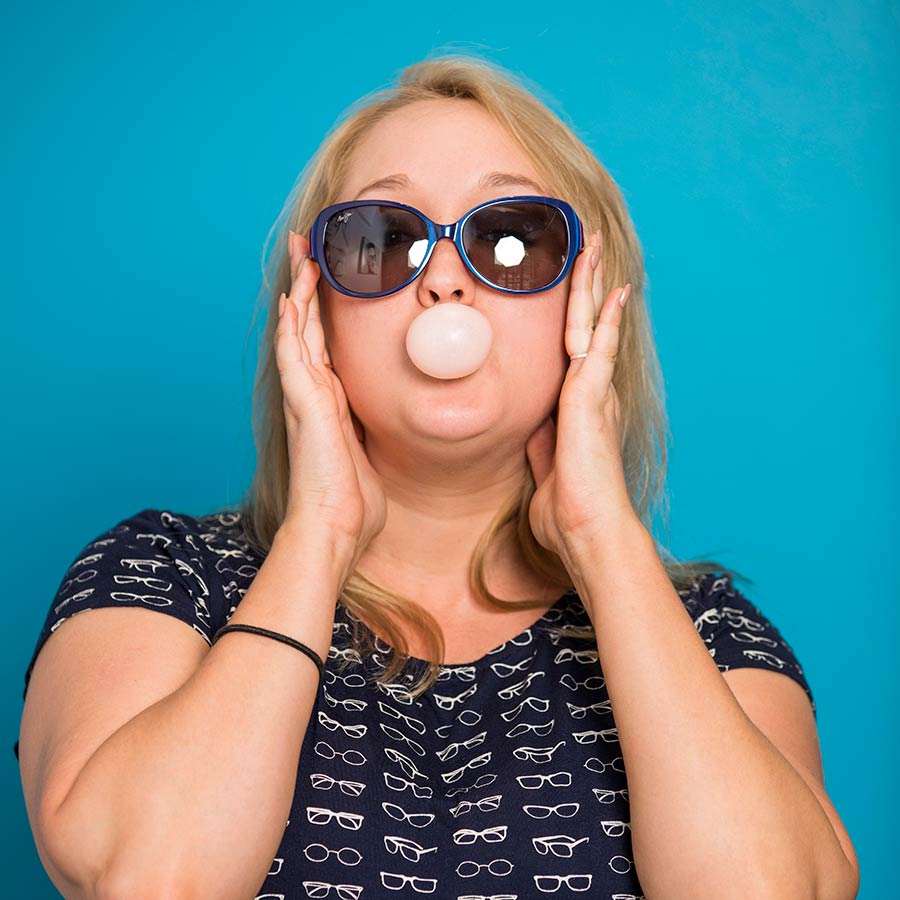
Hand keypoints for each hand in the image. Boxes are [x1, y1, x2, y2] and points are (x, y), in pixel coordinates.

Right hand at [275, 230, 386, 570]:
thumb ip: (373, 429)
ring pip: (298, 330)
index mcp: (330, 403)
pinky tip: (292, 295)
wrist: (335, 528)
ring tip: (300, 253)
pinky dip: (292, 323)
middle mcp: (313, 394)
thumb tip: (394, 420)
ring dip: (299, 290)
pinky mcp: (304, 405)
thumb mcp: (372, 452)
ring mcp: (305, 397)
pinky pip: (294, 354)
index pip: (325, 344)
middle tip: (308, 248)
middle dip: (307, 286)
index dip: (324, 311)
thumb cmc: (354, 501)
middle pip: (307, 327)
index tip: (328, 280)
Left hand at [524, 231, 635, 557]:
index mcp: (577, 407)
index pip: (573, 348)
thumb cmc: (566, 511)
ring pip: (593, 325)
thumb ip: (537, 442)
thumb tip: (530, 428)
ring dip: (593, 285)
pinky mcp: (592, 397)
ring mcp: (594, 392)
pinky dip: (607, 316)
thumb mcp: (541, 466)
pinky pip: (601, 346)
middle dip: (586, 286)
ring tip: (594, 248)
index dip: (573, 316)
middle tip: (586, 247)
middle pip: (586, 326)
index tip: (570, 288)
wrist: (587, 532)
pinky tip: (614, 289)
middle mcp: (591, 393)